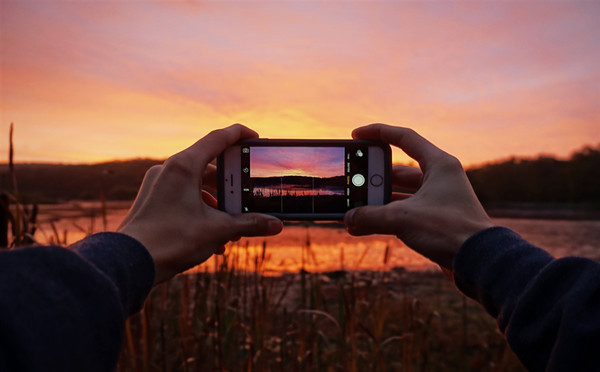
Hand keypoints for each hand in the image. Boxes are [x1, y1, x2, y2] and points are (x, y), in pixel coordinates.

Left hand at [118, 124, 282, 283]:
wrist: (131, 263)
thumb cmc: (170, 241)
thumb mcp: (217, 230)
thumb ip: (249, 224)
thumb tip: (276, 225)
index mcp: (183, 166)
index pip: (217, 139)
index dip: (239, 135)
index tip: (254, 138)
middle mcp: (168, 170)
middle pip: (208, 167)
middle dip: (231, 186)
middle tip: (247, 198)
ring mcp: (158, 184)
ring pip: (196, 185)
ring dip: (217, 203)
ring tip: (232, 227)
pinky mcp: (153, 200)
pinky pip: (183, 197)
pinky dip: (201, 210)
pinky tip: (213, 236)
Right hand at [344, 124, 493, 269]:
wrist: (479, 262)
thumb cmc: (450, 230)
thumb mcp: (402, 218)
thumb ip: (371, 215)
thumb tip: (349, 218)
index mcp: (439, 164)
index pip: (404, 138)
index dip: (378, 132)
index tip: (356, 134)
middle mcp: (440, 178)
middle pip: (398, 170)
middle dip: (372, 178)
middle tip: (353, 182)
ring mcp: (438, 200)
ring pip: (399, 195)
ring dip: (377, 203)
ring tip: (354, 209)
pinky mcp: (436, 220)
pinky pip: (404, 213)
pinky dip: (386, 218)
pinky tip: (365, 227)